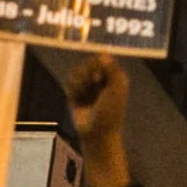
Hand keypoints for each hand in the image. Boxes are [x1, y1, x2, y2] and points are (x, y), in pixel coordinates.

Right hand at [66, 53, 131, 186]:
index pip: (103, 58)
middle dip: (88, 71)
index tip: (98, 73)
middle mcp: (102, 78)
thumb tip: (104, 53)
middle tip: (93, 83)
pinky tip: (76, 97)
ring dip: (79, 81)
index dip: (98, 63)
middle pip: (88, 62)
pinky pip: (70, 81)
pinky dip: (72, 88)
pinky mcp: (76, 93)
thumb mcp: (117, 89)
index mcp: (115, 76)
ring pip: (77, 71)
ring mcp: (88, 85)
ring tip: (84, 93)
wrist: (96, 132)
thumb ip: (112, 69)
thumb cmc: (111, 112)